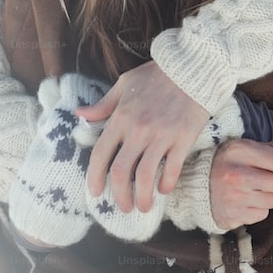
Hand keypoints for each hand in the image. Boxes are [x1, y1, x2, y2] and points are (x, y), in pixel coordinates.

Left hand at [74, 61, 209, 211]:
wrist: (192, 66)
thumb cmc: (157, 75)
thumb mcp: (124, 84)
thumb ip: (103, 105)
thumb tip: (80, 114)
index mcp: (121, 117)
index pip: (100, 154)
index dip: (94, 177)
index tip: (95, 192)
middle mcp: (138, 129)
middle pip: (121, 172)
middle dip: (119, 195)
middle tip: (123, 206)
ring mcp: (161, 135)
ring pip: (145, 176)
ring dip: (142, 197)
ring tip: (142, 206)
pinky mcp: (183, 138)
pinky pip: (172, 168)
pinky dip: (166, 184)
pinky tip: (164, 189)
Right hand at [209, 139, 272, 229]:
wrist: (196, 186)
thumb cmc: (230, 164)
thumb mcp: (248, 148)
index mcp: (239, 151)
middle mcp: (235, 174)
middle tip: (270, 179)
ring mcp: (233, 197)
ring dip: (269, 196)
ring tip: (253, 189)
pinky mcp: (232, 215)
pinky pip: (262, 214)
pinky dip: (258, 208)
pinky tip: (245, 200)